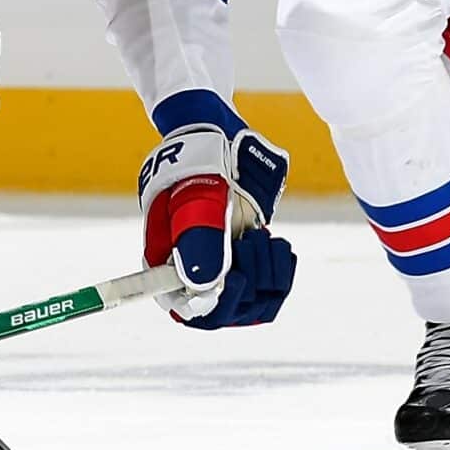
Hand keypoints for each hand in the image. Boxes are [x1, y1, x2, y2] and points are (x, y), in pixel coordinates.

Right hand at [137, 124, 296, 328]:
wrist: (218, 138)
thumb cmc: (197, 164)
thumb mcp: (198, 198)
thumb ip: (200, 240)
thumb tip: (204, 286)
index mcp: (168, 263)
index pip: (187, 309)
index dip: (211, 307)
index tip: (234, 280)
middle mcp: (196, 272)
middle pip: (225, 312)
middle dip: (246, 285)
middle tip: (249, 241)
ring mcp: (226, 267)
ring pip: (253, 304)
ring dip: (267, 276)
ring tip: (262, 237)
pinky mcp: (252, 261)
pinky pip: (273, 289)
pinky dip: (280, 270)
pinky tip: (275, 241)